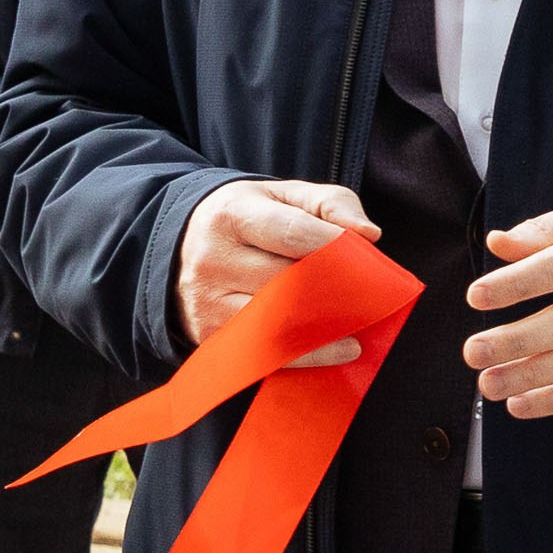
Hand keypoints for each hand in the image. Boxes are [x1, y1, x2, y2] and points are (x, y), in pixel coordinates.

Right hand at [174, 178, 379, 366]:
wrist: (180, 247)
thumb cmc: (249, 219)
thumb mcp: (283, 196)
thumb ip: (330, 204)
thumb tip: (368, 234)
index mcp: (232, 214)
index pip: (292, 233)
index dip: (335, 248)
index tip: (367, 261)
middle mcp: (213, 258)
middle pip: (286, 282)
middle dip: (334, 293)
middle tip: (372, 301)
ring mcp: (207, 301)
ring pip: (275, 324)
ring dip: (323, 332)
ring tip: (357, 334)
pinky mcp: (208, 335)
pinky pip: (263, 353)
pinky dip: (305, 356)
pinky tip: (337, 351)